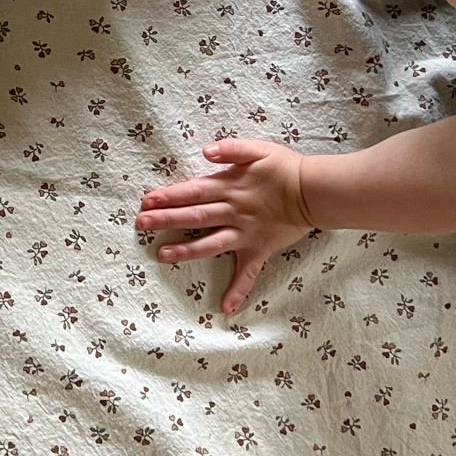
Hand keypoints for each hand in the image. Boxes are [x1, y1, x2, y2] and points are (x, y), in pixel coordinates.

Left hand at [137, 139, 313, 312]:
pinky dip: (238, 290)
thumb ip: (232, 148)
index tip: (147, 200)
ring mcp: (245, 234)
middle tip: (141, 224)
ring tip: (162, 255)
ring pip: (211, 244)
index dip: (170, 195)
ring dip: (186, 251)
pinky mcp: (259, 250)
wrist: (314, 192)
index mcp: (229, 187)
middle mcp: (233, 212)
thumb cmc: (284, 168)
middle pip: (195, 216)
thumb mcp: (258, 149)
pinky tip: (225, 306)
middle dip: (166, 220)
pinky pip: (248, 273)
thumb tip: (207, 151)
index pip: (193, 191)